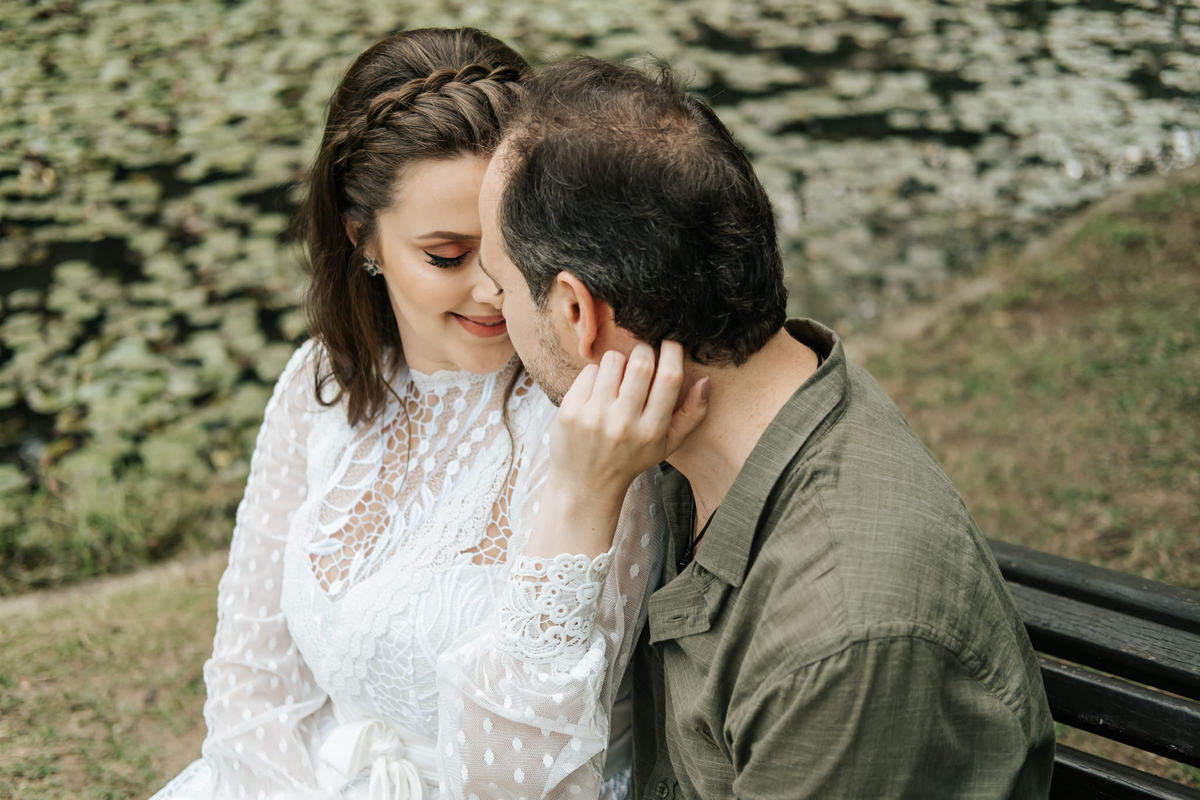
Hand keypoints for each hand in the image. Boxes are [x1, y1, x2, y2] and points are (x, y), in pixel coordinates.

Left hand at [526, 341, 708, 557]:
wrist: (585, 485)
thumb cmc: (630, 459)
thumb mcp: (667, 445)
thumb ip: (692, 415)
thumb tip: (706, 381)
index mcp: (652, 430)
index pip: (669, 378)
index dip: (673, 352)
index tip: (670, 344)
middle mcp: (624, 423)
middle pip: (641, 363)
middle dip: (645, 351)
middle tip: (643, 358)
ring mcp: (594, 417)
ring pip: (613, 360)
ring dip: (619, 361)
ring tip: (618, 377)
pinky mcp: (570, 412)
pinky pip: (589, 371)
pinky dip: (596, 373)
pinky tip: (598, 391)